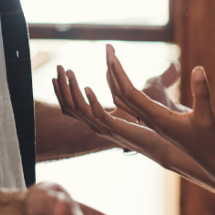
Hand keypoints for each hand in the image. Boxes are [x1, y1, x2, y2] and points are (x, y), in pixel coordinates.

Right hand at [54, 66, 168, 160]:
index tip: (56, 75)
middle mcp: (96, 127)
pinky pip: (99, 115)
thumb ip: (117, 96)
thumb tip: (113, 77)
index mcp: (96, 123)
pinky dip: (91, 100)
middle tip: (58, 67)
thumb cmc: (143, 130)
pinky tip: (88, 87)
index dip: (62, 92)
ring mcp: (105, 129)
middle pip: (71, 106)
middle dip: (62, 86)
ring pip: (81, 108)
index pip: (71, 108)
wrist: (159, 147)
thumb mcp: (125, 110)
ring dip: (73, 89)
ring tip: (70, 72)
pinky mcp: (116, 128)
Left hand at [55, 58, 214, 157]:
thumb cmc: (210, 141)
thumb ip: (202, 92)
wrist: (211, 162)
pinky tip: (125, 81)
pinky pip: (133, 103)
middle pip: (122, 93)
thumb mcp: (207, 116)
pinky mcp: (157, 121)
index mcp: (158, 118)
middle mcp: (150, 119)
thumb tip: (198, 68)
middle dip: (113, 71)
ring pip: (125, 99)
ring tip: (112, 60)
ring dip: (116, 79)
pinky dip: (125, 88)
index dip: (119, 73)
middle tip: (108, 49)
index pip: (130, 92)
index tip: (112, 55)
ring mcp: (152, 121)